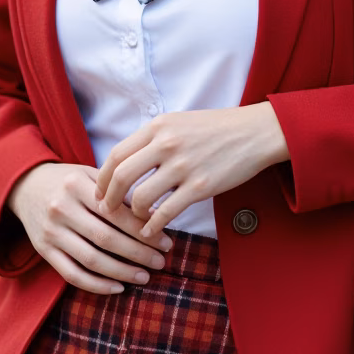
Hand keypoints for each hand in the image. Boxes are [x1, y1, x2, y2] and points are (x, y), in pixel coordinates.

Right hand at [7, 162, 172, 293]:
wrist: (25, 185)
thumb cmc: (68, 181)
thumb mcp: (90, 175)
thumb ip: (119, 193)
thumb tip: (155, 216)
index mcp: (76, 185)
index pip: (116, 213)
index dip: (143, 230)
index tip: (166, 242)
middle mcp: (61, 209)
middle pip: (106, 238)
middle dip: (138, 253)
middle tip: (161, 262)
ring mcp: (51, 232)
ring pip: (91, 260)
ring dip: (121, 272)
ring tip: (144, 277)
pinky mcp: (43, 251)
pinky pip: (72, 274)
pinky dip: (96, 285)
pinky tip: (118, 287)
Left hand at [93, 103, 288, 238]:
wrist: (253, 133)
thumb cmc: (215, 128)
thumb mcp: (178, 122)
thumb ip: (153, 139)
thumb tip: (127, 163)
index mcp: (158, 127)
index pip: (117, 154)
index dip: (103, 177)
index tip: (99, 192)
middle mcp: (167, 144)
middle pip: (122, 176)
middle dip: (109, 198)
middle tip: (107, 210)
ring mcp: (183, 166)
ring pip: (142, 197)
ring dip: (134, 214)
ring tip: (137, 220)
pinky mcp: (200, 187)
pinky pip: (167, 212)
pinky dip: (154, 226)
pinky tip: (152, 231)